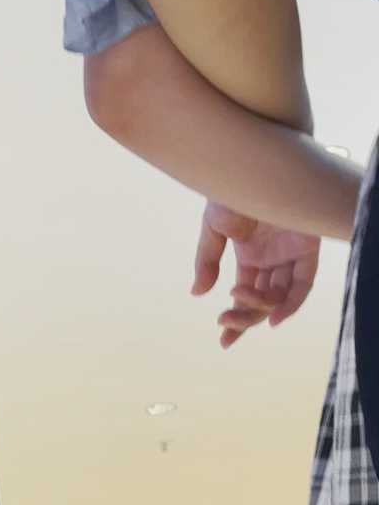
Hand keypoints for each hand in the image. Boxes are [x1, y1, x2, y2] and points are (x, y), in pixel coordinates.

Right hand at [193, 202, 319, 348]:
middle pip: (262, 300)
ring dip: (260, 307)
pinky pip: (302, 283)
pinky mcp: (307, 247)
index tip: (224, 341)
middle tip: (225, 322)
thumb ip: (207, 260)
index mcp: (250, 254)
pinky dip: (290, 302)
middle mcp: (272, 258)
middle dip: (244, 317)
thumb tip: (198, 293)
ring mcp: (289, 253)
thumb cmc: (233, 188)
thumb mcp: (212, 226)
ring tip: (239, 301)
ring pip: (279, 295)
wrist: (255, 162)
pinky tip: (274, 316)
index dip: (237, 320)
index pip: (245, 294)